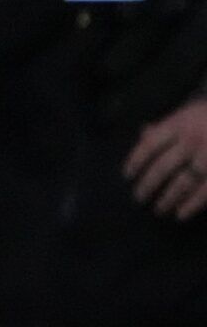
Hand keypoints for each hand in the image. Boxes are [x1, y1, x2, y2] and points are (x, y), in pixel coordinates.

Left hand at [125, 98, 206, 221]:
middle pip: (163, 167)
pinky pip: (205, 192)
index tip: (127, 176)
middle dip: (148, 185)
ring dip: (168, 198)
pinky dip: (191, 205)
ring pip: (183, 182)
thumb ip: (167, 125)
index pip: (150, 145)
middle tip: (138, 197)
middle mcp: (192, 140)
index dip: (136, 161)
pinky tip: (180, 214)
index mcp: (179, 124)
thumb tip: (143, 134)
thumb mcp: (189, 112)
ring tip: (159, 209)